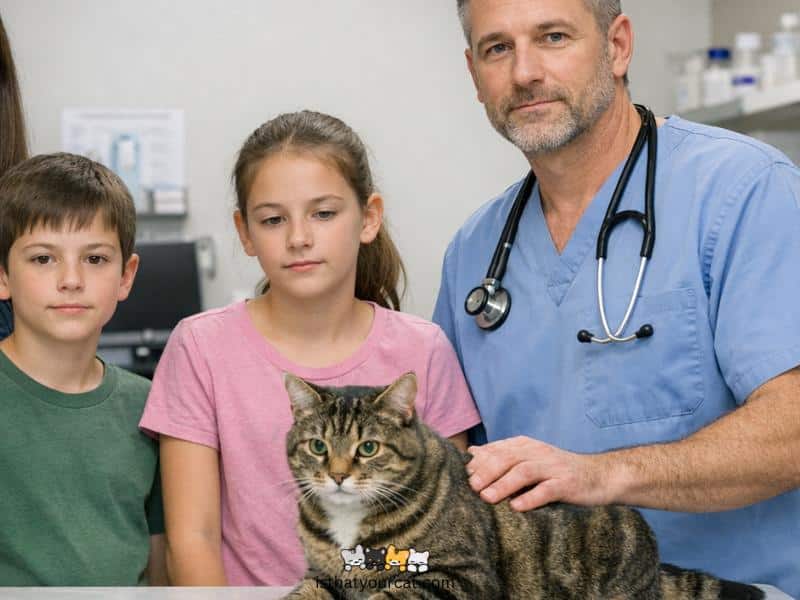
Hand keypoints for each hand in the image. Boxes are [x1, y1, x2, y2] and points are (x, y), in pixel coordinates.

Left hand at [465, 436, 613, 510]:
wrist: (601, 476)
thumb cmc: (558, 471)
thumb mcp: (530, 459)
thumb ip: (503, 456)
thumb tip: (473, 452)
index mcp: (526, 446)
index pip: (498, 449)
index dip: (480, 461)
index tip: (464, 475)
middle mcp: (538, 452)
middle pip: (507, 458)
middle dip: (487, 471)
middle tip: (471, 487)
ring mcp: (553, 467)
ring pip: (524, 471)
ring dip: (503, 484)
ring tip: (487, 497)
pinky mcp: (568, 484)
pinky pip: (547, 490)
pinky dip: (531, 498)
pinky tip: (517, 507)